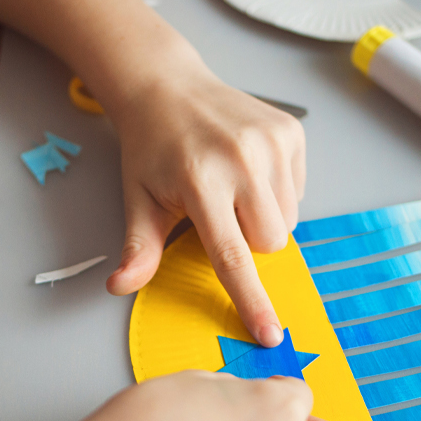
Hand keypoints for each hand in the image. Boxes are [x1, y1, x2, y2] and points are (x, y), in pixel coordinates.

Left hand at [103, 62, 305, 347]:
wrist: (168, 87)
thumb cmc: (152, 147)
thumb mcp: (138, 199)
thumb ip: (139, 248)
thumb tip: (120, 286)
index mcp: (202, 181)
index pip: (233, 256)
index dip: (252, 300)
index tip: (270, 333)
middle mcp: (243, 159)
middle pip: (270, 243)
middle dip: (247, 243)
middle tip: (217, 215)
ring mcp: (271, 142)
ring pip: (288, 221)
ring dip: (264, 219)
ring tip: (232, 190)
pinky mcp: (291, 132)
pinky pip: (299, 191)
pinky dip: (277, 193)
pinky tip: (249, 172)